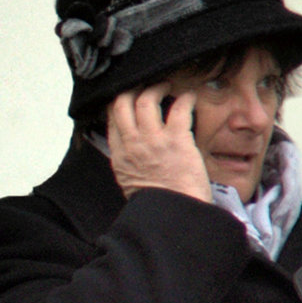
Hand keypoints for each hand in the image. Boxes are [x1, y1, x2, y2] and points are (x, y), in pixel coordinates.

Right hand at [102, 82, 215, 206]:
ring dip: (157, 87)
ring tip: (166, 85)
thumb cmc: (159, 204)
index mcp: (120, 156)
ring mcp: (153, 140)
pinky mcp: (176, 139)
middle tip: (145, 86)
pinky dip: (186, 98)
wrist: (175, 216)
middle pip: (121, 103)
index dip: (119, 104)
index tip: (129, 99)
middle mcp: (132, 144)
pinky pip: (179, 107)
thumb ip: (129, 163)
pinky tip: (190, 97)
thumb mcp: (131, 183)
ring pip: (146, 99)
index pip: (111, 120)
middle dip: (133, 89)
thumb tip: (134, 150)